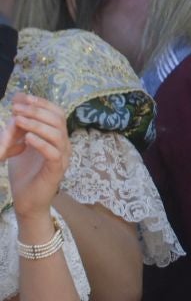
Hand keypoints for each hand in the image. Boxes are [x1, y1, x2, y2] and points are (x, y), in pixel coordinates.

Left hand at [1, 95, 71, 219]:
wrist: (27, 201)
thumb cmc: (24, 173)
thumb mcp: (20, 144)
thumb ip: (21, 126)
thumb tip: (18, 101)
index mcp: (57, 137)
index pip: (57, 113)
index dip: (42, 103)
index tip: (23, 98)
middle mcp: (64, 145)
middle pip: (58, 120)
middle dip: (36, 111)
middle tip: (16, 109)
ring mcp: (62, 158)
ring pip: (57, 134)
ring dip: (37, 125)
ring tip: (19, 121)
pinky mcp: (56, 171)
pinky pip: (53, 153)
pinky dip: (41, 143)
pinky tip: (27, 139)